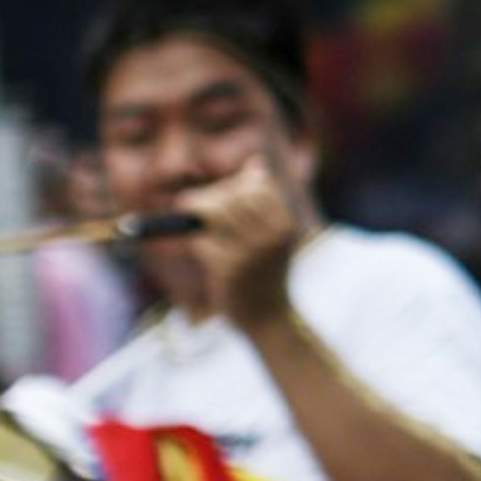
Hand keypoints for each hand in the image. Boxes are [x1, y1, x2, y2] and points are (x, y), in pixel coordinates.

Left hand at [180, 158, 304, 330]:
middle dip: (209, 199)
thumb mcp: (272, 233)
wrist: (268, 317)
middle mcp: (273, 235)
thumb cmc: (266, 270)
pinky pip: (203, 242)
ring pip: (214, 214)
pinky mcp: (230, 270)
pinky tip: (205, 255)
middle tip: (194, 208)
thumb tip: (256, 162)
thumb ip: (263, 198)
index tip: (220, 197)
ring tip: (198, 229)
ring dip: (199, 218)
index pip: (255, 185)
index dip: (233, 187)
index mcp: (286, 223)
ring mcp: (252, 253)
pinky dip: (198, 245)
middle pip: (232, 196)